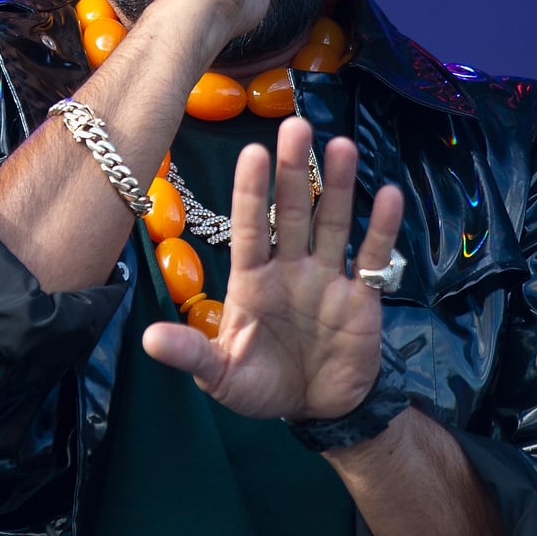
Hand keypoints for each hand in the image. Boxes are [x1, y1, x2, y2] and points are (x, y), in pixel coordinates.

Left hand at [141, 116, 403, 420]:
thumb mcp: (221, 375)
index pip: (250, 228)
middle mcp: (290, 268)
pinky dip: (382, 228)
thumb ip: (192, 354)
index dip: (251, 192)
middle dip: (294, 171)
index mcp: (252, 280)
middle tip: (297, 126)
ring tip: (342, 147)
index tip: (253, 153)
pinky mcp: (363, 297)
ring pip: (332, 223)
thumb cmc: (262, 385)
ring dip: (339, 186)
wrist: (316, 409)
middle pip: (292, 212)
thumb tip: (147, 339)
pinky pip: (374, 257)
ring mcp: (328, 278)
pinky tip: (389, 195)